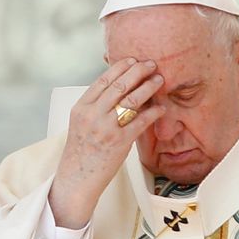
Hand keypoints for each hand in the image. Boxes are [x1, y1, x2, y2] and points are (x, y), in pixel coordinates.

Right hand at [49, 59, 164, 227]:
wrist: (77, 179)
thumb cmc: (81, 151)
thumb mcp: (80, 123)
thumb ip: (95, 106)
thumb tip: (117, 88)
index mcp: (81, 107)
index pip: (103, 80)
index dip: (120, 67)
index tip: (132, 60)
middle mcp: (92, 115)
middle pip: (119, 85)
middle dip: (138, 71)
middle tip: (151, 64)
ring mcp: (106, 128)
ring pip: (132, 100)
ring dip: (148, 87)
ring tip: (159, 80)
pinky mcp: (119, 142)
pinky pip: (141, 121)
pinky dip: (153, 112)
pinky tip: (161, 107)